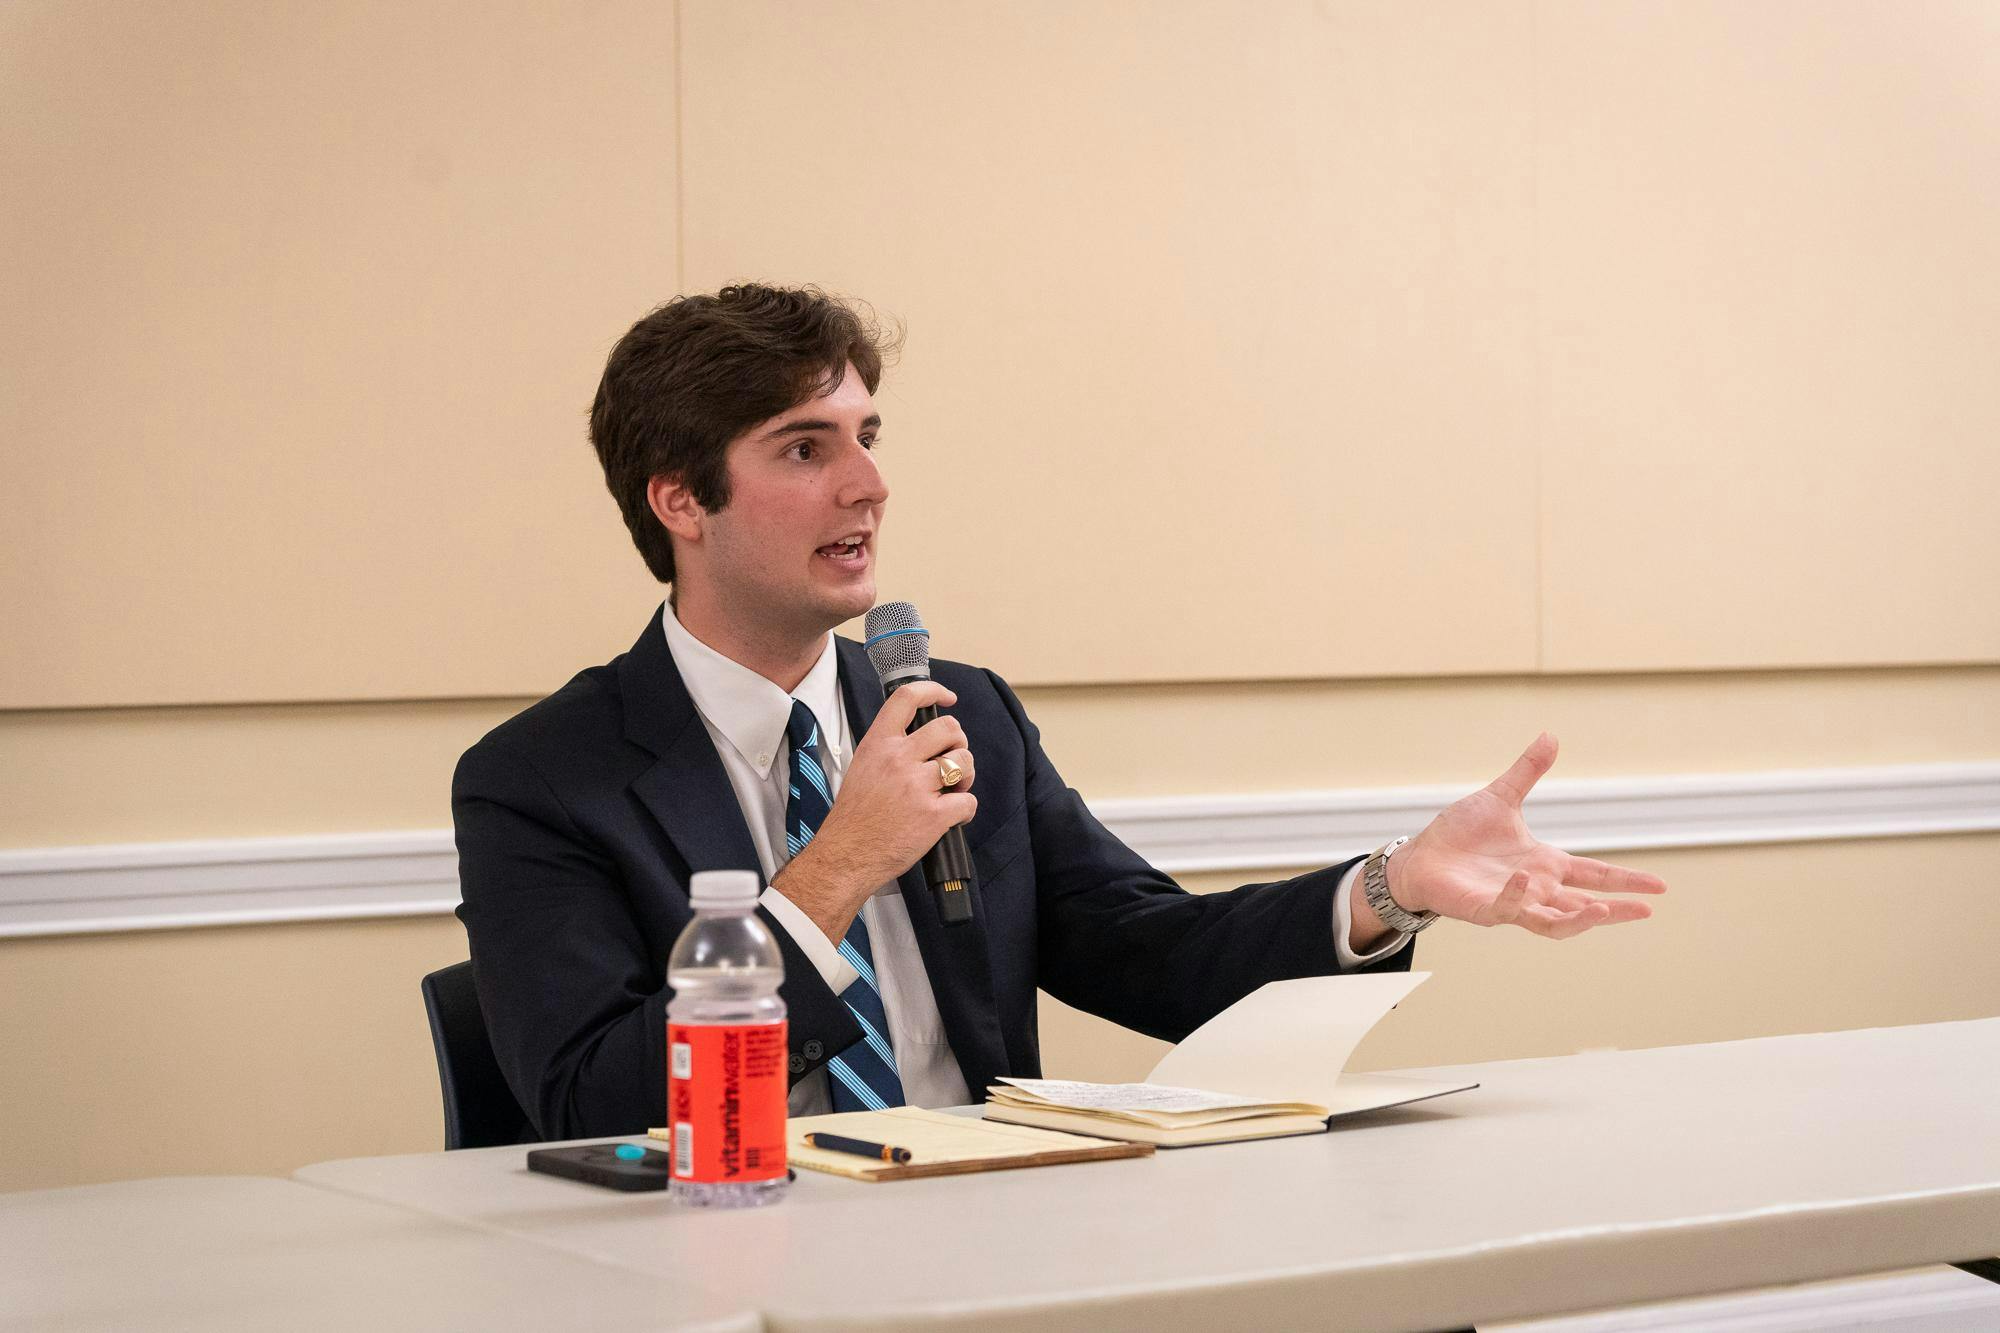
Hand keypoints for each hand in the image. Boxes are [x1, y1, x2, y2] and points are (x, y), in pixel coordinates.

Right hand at [771, 680, 976, 940]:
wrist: (846, 856)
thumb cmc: (854, 818)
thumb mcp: (862, 768)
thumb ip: (889, 750)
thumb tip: (921, 742)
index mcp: (879, 744)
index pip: (907, 698)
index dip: (934, 691)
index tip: (948, 698)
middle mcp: (898, 759)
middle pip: (949, 728)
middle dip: (958, 743)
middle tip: (951, 761)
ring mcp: (917, 786)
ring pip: (964, 761)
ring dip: (965, 775)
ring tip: (951, 789)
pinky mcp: (934, 814)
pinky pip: (968, 801)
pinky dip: (965, 809)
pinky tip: (952, 816)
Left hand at [1385, 733, 1665, 939]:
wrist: (1421, 856)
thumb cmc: (1460, 834)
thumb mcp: (1501, 797)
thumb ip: (1528, 771)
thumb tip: (1551, 735)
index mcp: (1545, 864)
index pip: (1595, 874)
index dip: (1625, 880)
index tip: (1660, 886)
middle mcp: (1536, 888)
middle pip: (1585, 906)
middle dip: (1616, 909)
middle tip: (1647, 909)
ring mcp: (1513, 902)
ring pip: (1555, 922)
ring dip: (1579, 919)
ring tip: (1603, 911)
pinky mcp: (1485, 909)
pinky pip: (1507, 908)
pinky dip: (1516, 896)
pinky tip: (1524, 878)